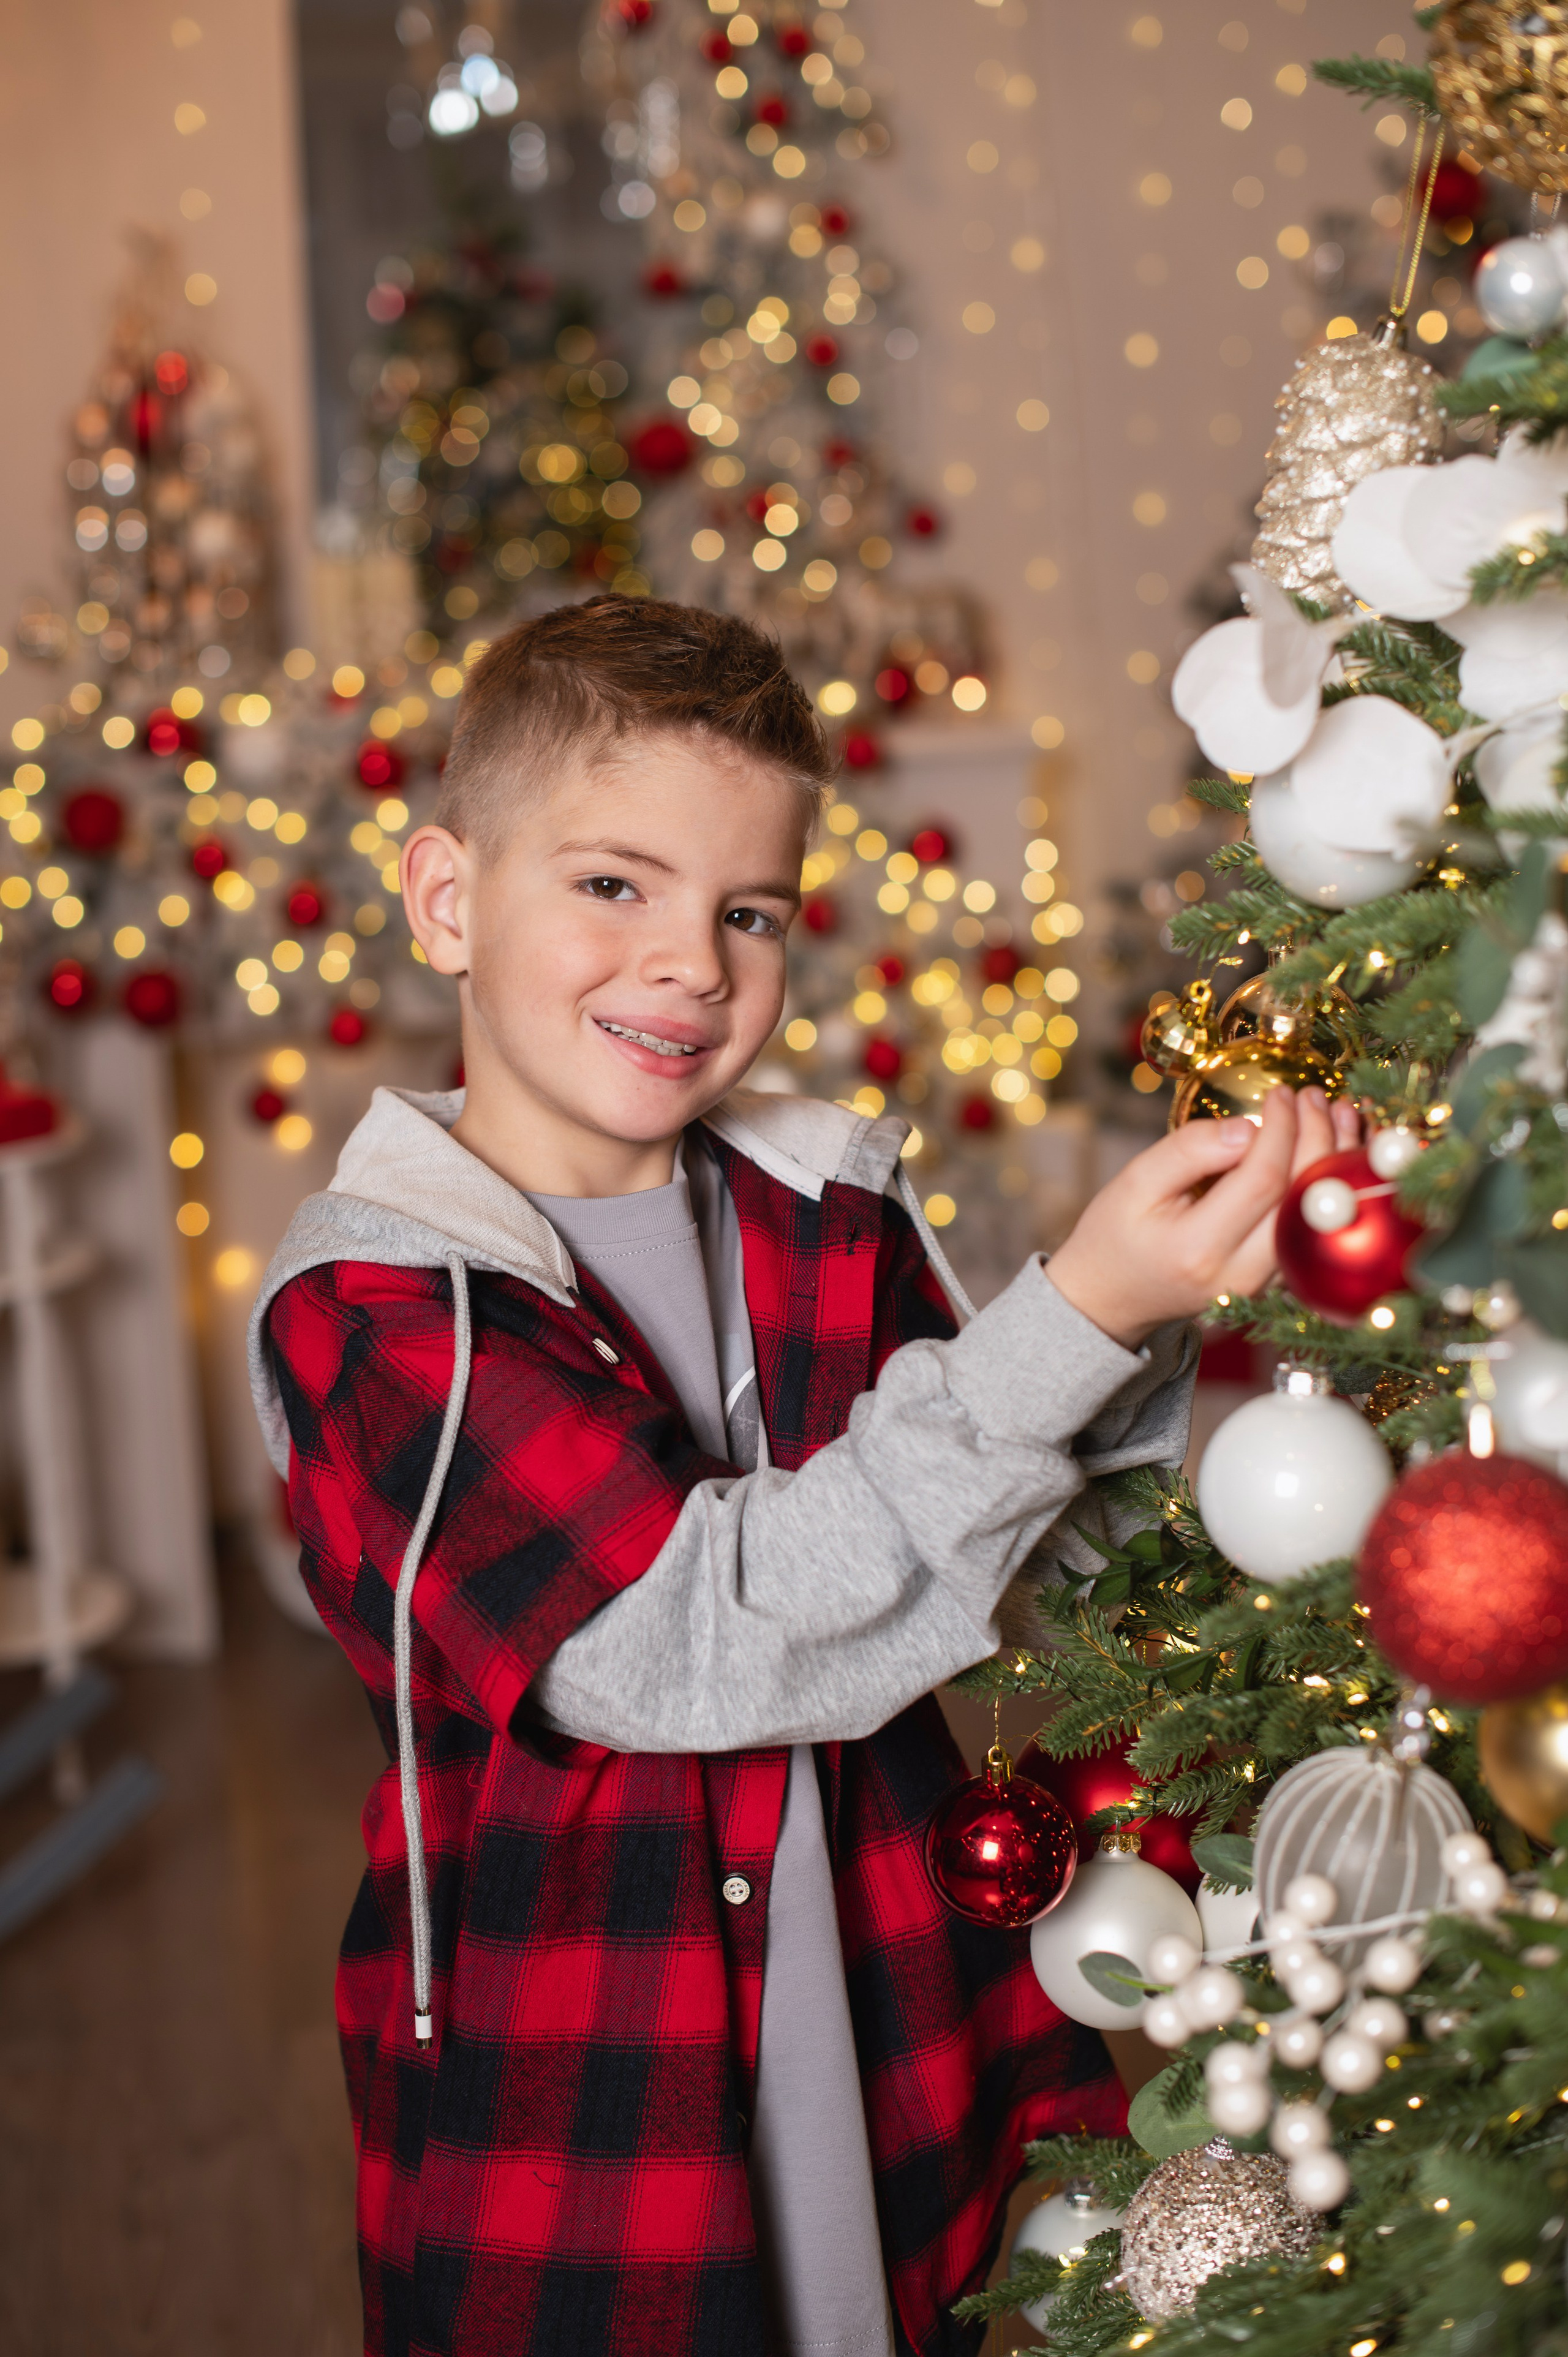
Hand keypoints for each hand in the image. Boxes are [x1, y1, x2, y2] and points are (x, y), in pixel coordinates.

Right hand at [1046, 1087, 1360, 1349]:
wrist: (1111, 1297)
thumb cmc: (1116, 1234)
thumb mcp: (1134, 1182)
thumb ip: (1188, 1151)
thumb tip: (1248, 1128)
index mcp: (1200, 1249)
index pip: (1262, 1179)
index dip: (1281, 1129)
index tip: (1280, 1093)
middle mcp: (1241, 1276)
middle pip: (1300, 1199)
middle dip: (1317, 1138)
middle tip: (1312, 1096)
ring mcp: (1262, 1287)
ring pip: (1316, 1218)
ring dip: (1335, 1162)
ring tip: (1341, 1113)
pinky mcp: (1274, 1285)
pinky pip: (1313, 1231)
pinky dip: (1329, 1189)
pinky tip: (1335, 1152)